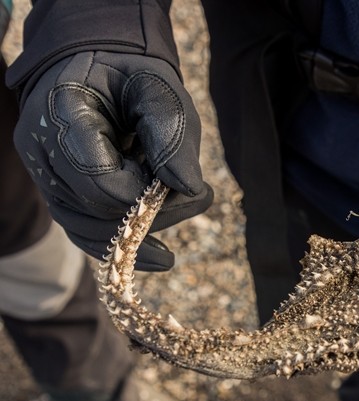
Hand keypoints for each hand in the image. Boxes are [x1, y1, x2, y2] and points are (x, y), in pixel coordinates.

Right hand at [14, 51, 212, 269]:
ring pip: (88, 228)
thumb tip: (189, 189)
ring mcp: (46, 175)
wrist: (101, 70)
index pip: (100, 179)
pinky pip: (84, 231)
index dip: (145, 192)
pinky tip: (161, 256)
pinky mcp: (59, 193)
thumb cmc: (132, 78)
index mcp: (62, 113)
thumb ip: (172, 135)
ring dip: (143, 230)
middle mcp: (42, 149)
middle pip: (96, 208)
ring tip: (190, 209)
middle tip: (202, 197)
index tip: (181, 180)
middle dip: (153, 212)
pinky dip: (124, 246)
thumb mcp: (160, 91)